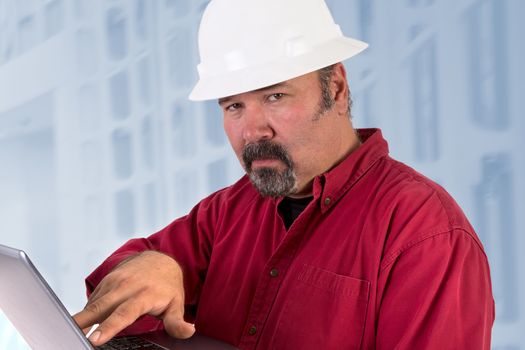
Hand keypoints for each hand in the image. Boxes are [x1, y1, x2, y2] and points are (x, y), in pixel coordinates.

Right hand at [73, 251, 194, 345]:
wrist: (159, 260)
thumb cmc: (167, 287)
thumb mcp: (176, 304)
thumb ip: (178, 321)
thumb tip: (189, 331)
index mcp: (144, 294)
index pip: (124, 313)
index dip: (109, 327)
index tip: (95, 339)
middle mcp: (126, 286)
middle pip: (101, 307)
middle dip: (83, 322)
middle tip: (69, 335)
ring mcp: (114, 282)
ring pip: (93, 303)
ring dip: (80, 318)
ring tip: (68, 333)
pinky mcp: (106, 281)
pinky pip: (93, 299)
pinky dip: (85, 312)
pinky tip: (80, 324)